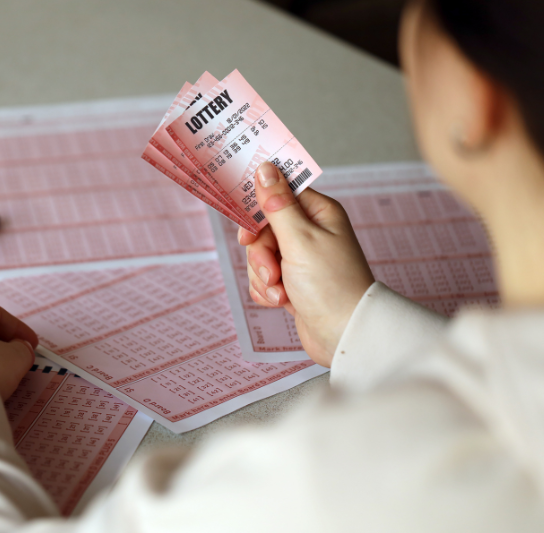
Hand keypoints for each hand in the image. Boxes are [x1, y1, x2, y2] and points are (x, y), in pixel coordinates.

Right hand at [240, 163, 374, 366]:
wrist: (343, 334)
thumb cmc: (330, 285)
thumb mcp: (299, 240)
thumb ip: (278, 204)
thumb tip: (266, 169)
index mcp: (318, 213)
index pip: (279, 194)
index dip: (260, 212)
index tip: (249, 231)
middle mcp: (311, 233)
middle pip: (264, 229)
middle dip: (261, 255)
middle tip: (272, 271)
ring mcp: (301, 259)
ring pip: (261, 256)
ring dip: (263, 276)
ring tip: (281, 292)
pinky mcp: (293, 282)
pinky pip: (264, 278)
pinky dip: (267, 291)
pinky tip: (281, 302)